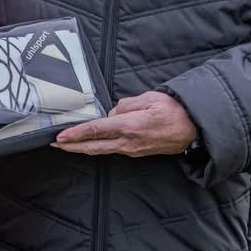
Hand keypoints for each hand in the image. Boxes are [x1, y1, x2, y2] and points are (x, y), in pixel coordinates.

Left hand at [52, 91, 195, 156]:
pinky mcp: (136, 152)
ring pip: (102, 150)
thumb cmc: (173, 110)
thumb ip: (126, 104)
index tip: (60, 137)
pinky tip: (90, 143)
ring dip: (83, 148)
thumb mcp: (149, 98)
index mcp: (129, 126)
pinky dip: (97, 147)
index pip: (96, 130)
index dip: (76, 134)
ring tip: (68, 145)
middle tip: (55, 144)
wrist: (194, 129)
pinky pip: (112, 150)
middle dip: (73, 147)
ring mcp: (132, 150)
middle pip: (94, 146)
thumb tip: (112, 111)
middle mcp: (128, 142)